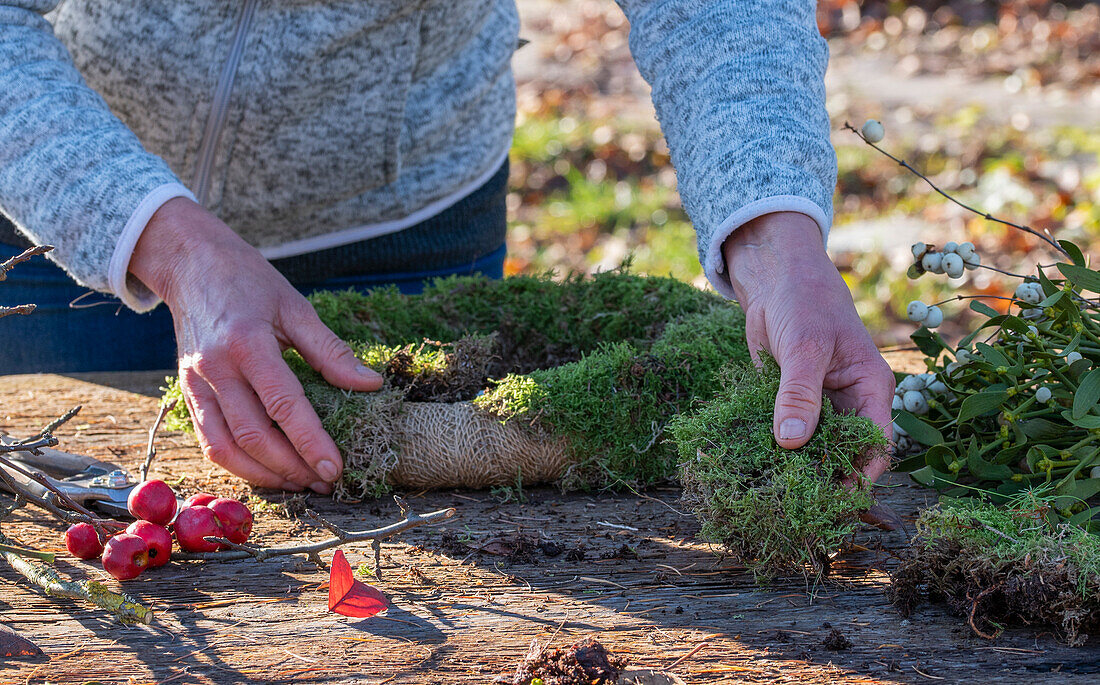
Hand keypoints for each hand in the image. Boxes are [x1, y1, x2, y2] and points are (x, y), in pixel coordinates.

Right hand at [130, 198, 383, 492]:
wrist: (191, 264)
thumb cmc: (249, 282)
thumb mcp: (295, 306)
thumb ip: (330, 350)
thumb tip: (370, 384)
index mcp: (247, 344)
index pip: (283, 405)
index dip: (311, 442)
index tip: (336, 467)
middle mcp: (216, 369)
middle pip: (254, 435)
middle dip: (292, 467)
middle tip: (326, 480)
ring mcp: (196, 384)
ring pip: (226, 448)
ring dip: (265, 475)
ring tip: (300, 483)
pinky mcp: (187, 392)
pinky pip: (210, 441)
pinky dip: (238, 465)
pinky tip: (268, 471)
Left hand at [722, 211, 894, 482]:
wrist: (773, 279)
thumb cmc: (803, 302)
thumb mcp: (804, 347)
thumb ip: (799, 394)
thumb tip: (791, 442)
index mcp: (870, 389)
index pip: (875, 445)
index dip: (860, 477)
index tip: (836, 504)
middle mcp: (848, 402)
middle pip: (844, 454)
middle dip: (827, 480)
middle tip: (801, 510)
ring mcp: (818, 404)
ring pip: (813, 448)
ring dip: (798, 469)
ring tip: (776, 497)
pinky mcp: (788, 402)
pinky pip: (785, 432)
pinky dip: (774, 450)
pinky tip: (756, 471)